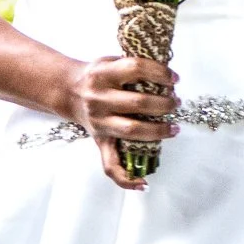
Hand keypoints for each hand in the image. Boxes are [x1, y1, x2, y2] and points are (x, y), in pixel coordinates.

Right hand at [61, 54, 177, 190]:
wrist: (67, 91)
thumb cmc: (98, 75)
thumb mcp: (111, 61)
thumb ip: (135, 66)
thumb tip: (169, 76)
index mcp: (102, 75)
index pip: (135, 69)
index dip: (159, 72)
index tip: (175, 79)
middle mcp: (98, 99)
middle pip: (137, 103)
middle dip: (164, 104)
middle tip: (175, 102)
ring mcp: (99, 122)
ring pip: (131, 131)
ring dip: (158, 131)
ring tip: (174, 128)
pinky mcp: (99, 141)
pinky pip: (109, 165)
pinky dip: (125, 178)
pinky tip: (143, 183)